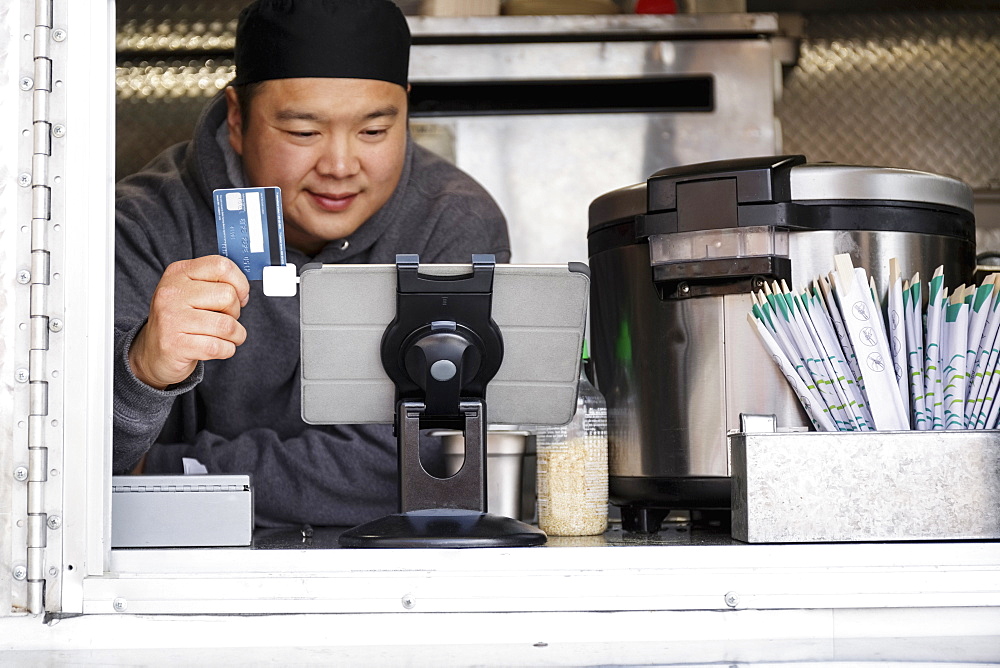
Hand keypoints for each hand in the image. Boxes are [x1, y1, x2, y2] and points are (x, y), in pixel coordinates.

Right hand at [129, 255, 249, 389]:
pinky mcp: (175, 345)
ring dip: (236, 335)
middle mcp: (171, 292)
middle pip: (228, 296)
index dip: (240, 283)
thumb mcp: (191, 292)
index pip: (221, 266)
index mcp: (178, 273)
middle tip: (226, 319)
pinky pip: (218, 347)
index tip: (241, 296)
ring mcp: (171, 319)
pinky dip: (227, 350)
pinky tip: (218, 348)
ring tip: (226, 336)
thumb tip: (244, 289)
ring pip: (227, 325)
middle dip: (235, 312)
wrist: (153, 352)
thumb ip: (216, 283)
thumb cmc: (182, 319)